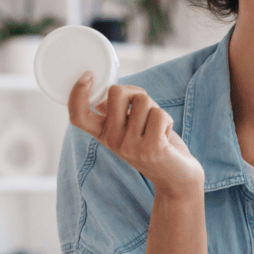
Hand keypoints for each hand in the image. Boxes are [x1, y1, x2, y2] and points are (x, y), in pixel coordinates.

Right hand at [68, 71, 203, 197]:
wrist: (176, 178)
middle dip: (137, 93)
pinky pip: (159, 114)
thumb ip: (119, 113)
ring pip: (143, 100)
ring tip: (157, 128)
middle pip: (117, 93)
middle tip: (146, 111)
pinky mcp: (151, 149)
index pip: (78, 115)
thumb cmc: (155, 144)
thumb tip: (111, 92)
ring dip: (156, 109)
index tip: (88, 75)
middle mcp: (112, 141)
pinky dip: (168, 120)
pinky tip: (165, 137)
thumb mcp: (130, 129)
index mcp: (103, 134)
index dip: (77, 93)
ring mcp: (131, 146)